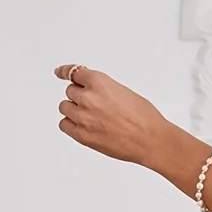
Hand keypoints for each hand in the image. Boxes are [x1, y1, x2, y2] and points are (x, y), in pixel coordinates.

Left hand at [53, 64, 171, 168]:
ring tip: (90, 117)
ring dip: (73, 110)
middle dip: (79, 96)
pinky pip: (64, 125)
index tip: (60, 72)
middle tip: (93, 105)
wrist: (150, 140)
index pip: (73, 72)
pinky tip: (82, 126)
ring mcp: (82, 117)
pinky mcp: (81, 135)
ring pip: (64, 107)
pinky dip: (70, 124)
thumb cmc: (144, 118)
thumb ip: (103, 89)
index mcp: (98, 82)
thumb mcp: (123, 92)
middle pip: (70, 91)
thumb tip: (94, 93)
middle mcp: (87, 97)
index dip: (65, 72)